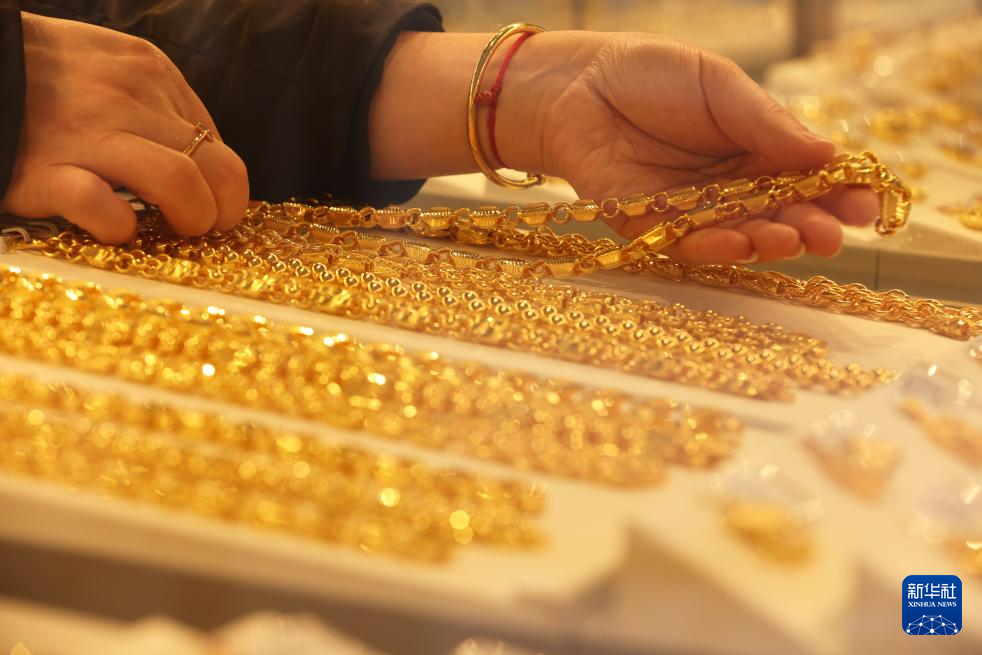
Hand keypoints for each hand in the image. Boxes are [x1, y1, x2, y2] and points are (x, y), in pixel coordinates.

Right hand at [0, 13, 248, 243]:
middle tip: (200, 228)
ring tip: (171, 232)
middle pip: (217, 169)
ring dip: (190, 219)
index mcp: (151, 73)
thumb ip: (158, 104)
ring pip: (179, 182)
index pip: (217, 144)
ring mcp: (87, 133)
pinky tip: (119, 228)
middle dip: (221, 211)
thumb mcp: (113, 66)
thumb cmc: (45, 78)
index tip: (208, 205)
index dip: (221, 187)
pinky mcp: (45, 169)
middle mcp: (129, 99)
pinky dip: (119, 225)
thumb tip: (202, 158)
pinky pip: (100, 204)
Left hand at [500, 33, 878, 263]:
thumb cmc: (651, 75)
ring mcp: (693, 210)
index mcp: (755, 148)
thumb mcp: (719, 85)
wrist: (577, 84)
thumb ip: (766, 123)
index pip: (805, 178)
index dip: (836, 193)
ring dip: (768, 242)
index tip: (863, 204)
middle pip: (779, 215)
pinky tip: (740, 243)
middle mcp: (729, 187)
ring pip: (739, 236)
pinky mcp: (651, 227)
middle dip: (809, 227)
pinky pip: (687, 245)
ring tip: (792, 239)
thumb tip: (828, 153)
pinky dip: (714, 247)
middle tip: (832, 235)